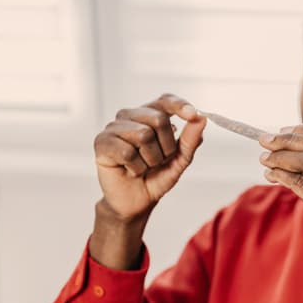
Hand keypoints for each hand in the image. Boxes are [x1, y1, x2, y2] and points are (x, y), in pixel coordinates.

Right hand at [93, 94, 205, 221]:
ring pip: (143, 135)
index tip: (193, 115)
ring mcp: (114, 127)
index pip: (165, 100)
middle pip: (159, 119)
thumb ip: (190, 139)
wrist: (137, 201)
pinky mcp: (101, 142)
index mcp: (150, 115)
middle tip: (158, 161)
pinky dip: (136, 167)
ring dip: (151, 159)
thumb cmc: (156, 176)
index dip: (179, 105)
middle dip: (167, 147)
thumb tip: (201, 118)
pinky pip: (127, 151)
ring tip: (144, 166)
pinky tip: (130, 170)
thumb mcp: (180, 159)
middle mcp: (130, 116)